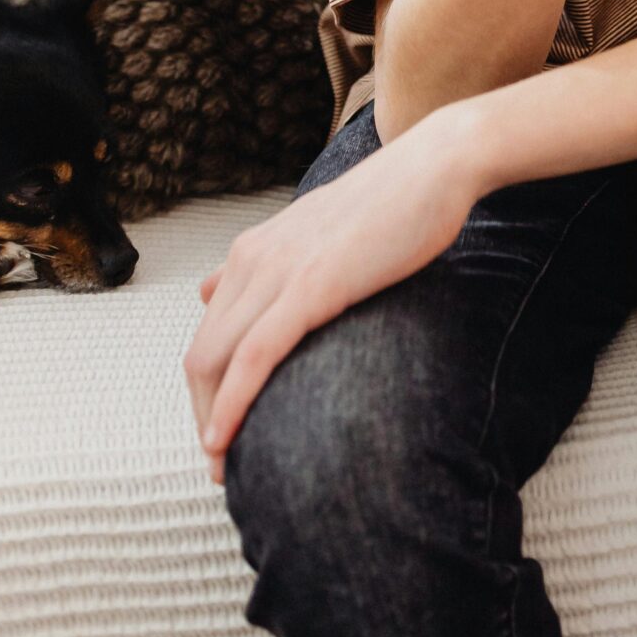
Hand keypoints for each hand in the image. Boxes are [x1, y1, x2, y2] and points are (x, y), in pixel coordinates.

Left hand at [185, 107, 477, 484]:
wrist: (434, 167)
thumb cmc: (390, 204)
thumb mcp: (319, 232)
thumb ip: (272, 262)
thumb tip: (214, 289)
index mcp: (254, 250)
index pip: (208, 335)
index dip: (208, 391)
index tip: (223, 435)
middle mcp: (253, 259)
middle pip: (201, 355)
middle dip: (203, 415)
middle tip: (222, 466)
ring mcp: (278, 271)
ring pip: (215, 361)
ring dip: (211, 421)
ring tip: (224, 469)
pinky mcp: (310, 286)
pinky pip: (253, 356)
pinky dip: (232, 404)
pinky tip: (224, 440)